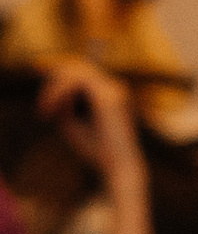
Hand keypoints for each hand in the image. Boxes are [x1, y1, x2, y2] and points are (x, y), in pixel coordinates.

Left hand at [40, 61, 142, 186]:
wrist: (118, 167)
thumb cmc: (95, 149)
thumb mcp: (70, 122)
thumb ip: (61, 101)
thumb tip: (50, 83)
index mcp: (108, 93)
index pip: (79, 74)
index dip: (57, 84)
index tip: (44, 110)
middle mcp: (113, 87)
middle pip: (77, 67)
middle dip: (53, 84)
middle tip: (43, 110)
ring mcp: (113, 89)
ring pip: (76, 71)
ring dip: (55, 88)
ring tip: (46, 110)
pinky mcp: (108, 96)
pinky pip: (79, 81)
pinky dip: (61, 92)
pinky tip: (53, 109)